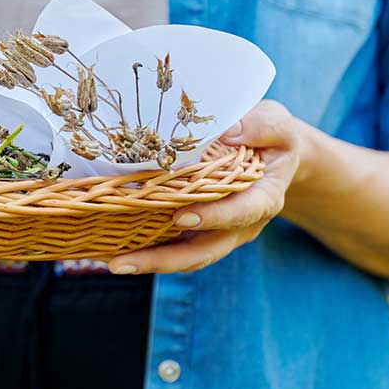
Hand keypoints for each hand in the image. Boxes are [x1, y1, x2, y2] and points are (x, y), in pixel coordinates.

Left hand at [108, 100, 305, 274]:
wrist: (272, 157)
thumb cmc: (271, 137)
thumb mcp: (276, 124)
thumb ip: (262, 126)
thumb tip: (230, 131)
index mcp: (263, 197)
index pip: (241, 211)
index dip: (214, 217)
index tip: (182, 217)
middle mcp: (240, 223)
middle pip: (204, 250)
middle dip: (164, 260)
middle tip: (124, 262)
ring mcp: (218, 232)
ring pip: (186, 256)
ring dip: (149, 262)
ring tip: (113, 264)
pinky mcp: (199, 231)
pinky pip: (174, 246)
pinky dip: (147, 251)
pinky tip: (113, 250)